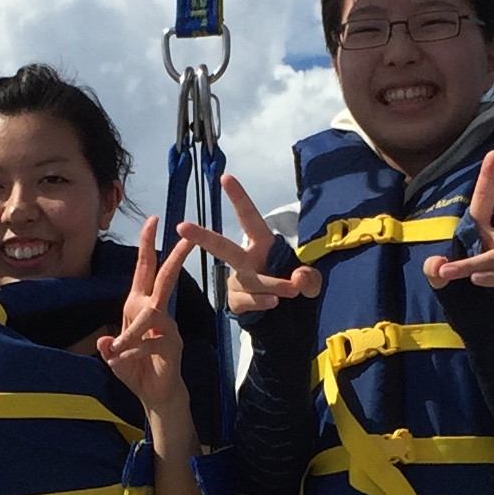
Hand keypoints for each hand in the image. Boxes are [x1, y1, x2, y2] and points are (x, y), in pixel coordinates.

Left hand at [96, 216, 189, 420]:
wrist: (154, 395)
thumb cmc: (136, 370)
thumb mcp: (115, 357)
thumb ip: (109, 348)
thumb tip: (105, 342)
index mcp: (140, 306)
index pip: (144, 270)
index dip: (147, 246)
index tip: (152, 221)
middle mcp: (156, 312)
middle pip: (166, 278)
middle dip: (174, 256)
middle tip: (187, 237)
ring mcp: (167, 327)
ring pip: (152, 314)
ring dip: (130, 333)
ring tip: (116, 351)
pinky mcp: (172, 345)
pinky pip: (150, 341)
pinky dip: (131, 352)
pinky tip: (120, 362)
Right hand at [173, 173, 319, 315]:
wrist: (286, 316)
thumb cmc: (296, 287)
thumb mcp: (311, 283)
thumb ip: (310, 278)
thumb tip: (298, 279)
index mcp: (263, 245)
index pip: (250, 218)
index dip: (238, 198)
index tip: (225, 178)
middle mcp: (247, 260)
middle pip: (222, 247)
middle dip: (202, 236)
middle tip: (182, 226)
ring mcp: (238, 280)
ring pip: (248, 281)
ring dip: (270, 285)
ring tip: (290, 291)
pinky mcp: (235, 301)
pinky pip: (244, 300)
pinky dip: (260, 302)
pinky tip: (272, 304)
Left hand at [422, 150, 493, 291]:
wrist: (469, 305)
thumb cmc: (456, 275)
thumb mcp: (437, 271)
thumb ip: (432, 268)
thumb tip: (436, 266)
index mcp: (478, 226)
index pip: (483, 198)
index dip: (488, 177)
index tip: (493, 154)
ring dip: (471, 263)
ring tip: (448, 270)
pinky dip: (488, 278)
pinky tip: (475, 279)